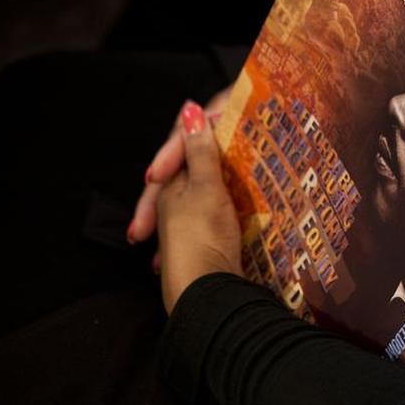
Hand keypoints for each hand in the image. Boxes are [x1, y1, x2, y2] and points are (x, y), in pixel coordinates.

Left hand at [156, 100, 244, 314]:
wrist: (207, 296)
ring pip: (201, 194)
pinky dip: (223, 208)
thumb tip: (190, 107)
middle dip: (203, 157)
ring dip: (214, 185)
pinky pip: (213, 215)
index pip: (180, 146)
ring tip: (234, 178)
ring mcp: (184, 228)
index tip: (222, 118)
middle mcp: (169, 206)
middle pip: (188, 171)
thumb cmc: (204, 235)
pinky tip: (236, 213)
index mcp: (168, 187)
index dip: (201, 131)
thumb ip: (200, 149)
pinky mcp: (203, 245)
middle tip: (235, 144)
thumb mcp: (206, 187)